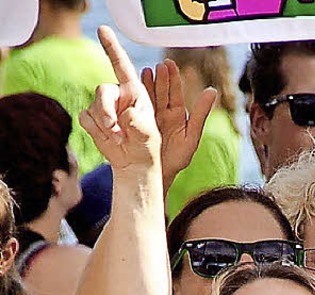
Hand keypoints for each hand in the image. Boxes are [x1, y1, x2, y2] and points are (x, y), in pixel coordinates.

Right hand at [80, 26, 159, 170]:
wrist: (135, 164)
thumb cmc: (146, 147)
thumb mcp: (149, 135)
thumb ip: (139, 122)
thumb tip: (126, 115)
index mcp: (134, 91)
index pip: (121, 65)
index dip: (112, 47)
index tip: (103, 29)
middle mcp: (117, 95)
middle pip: (103, 90)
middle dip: (106, 111)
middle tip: (114, 129)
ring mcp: (104, 106)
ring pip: (93, 107)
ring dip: (104, 126)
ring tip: (119, 139)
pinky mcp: (93, 118)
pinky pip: (85, 118)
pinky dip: (96, 131)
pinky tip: (109, 139)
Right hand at [141, 60, 216, 193]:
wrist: (156, 178)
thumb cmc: (175, 162)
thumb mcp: (190, 139)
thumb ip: (200, 114)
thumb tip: (212, 90)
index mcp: (176, 115)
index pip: (175, 92)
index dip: (172, 77)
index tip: (168, 64)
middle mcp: (162, 113)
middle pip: (160, 90)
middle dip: (158, 78)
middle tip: (156, 67)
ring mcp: (147, 117)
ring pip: (145, 97)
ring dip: (144, 85)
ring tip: (144, 73)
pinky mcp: (135, 124)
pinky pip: (133, 109)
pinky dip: (132, 99)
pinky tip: (128, 90)